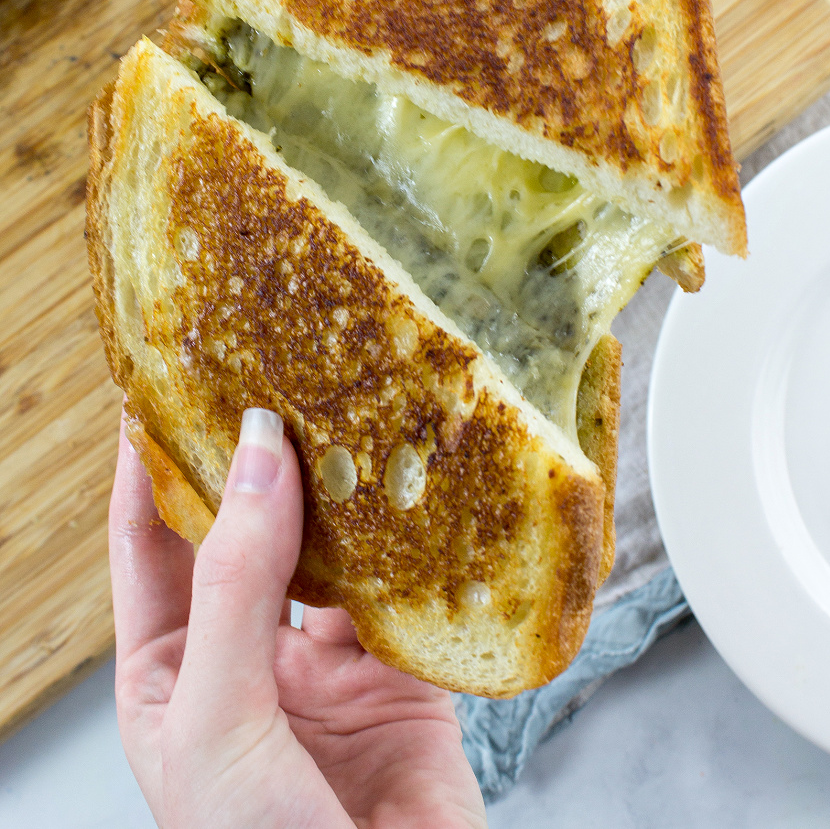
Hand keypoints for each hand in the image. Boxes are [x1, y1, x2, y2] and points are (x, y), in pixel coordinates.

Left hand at [109, 408, 485, 828]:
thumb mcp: (217, 717)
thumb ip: (238, 584)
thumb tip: (258, 455)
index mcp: (170, 674)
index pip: (148, 545)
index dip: (149, 465)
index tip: (160, 388)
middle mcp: (244, 660)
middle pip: (244, 536)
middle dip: (255, 464)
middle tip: (271, 380)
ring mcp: (322, 670)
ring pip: (327, 554)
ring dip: (337, 494)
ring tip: (343, 417)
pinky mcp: (399, 679)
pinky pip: (402, 592)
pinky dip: (412, 544)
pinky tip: (414, 492)